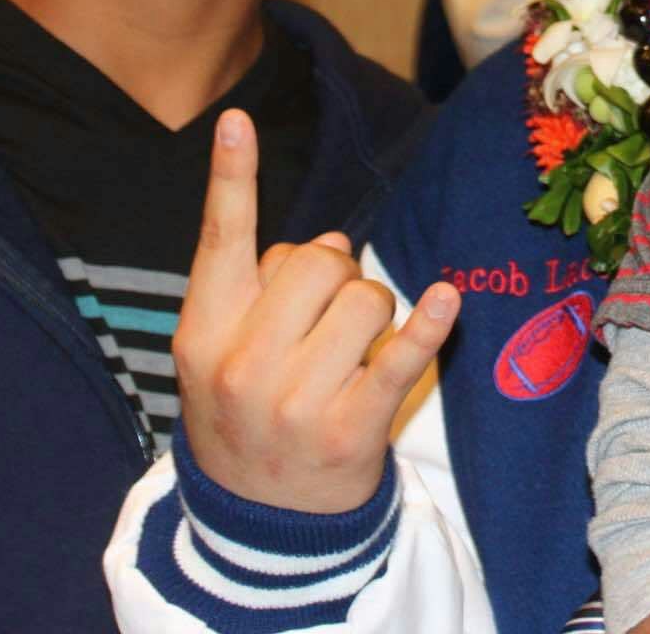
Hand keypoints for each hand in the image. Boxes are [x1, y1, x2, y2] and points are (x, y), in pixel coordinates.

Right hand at [171, 108, 459, 512]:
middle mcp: (243, 364)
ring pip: (366, 298)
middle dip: (337, 273)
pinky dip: (428, 325)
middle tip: (328, 316)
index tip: (236, 120)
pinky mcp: (352, 430)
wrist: (263, 528)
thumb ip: (256, 289)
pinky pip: (400, 356)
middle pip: (318, 261)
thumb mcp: (221, 353)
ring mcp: (297, 400)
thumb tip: (330, 244)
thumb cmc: (247, 414)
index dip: (230, 177)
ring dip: (374, 312)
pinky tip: (445, 299)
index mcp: (204, 333)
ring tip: (352, 353)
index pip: (220, 241)